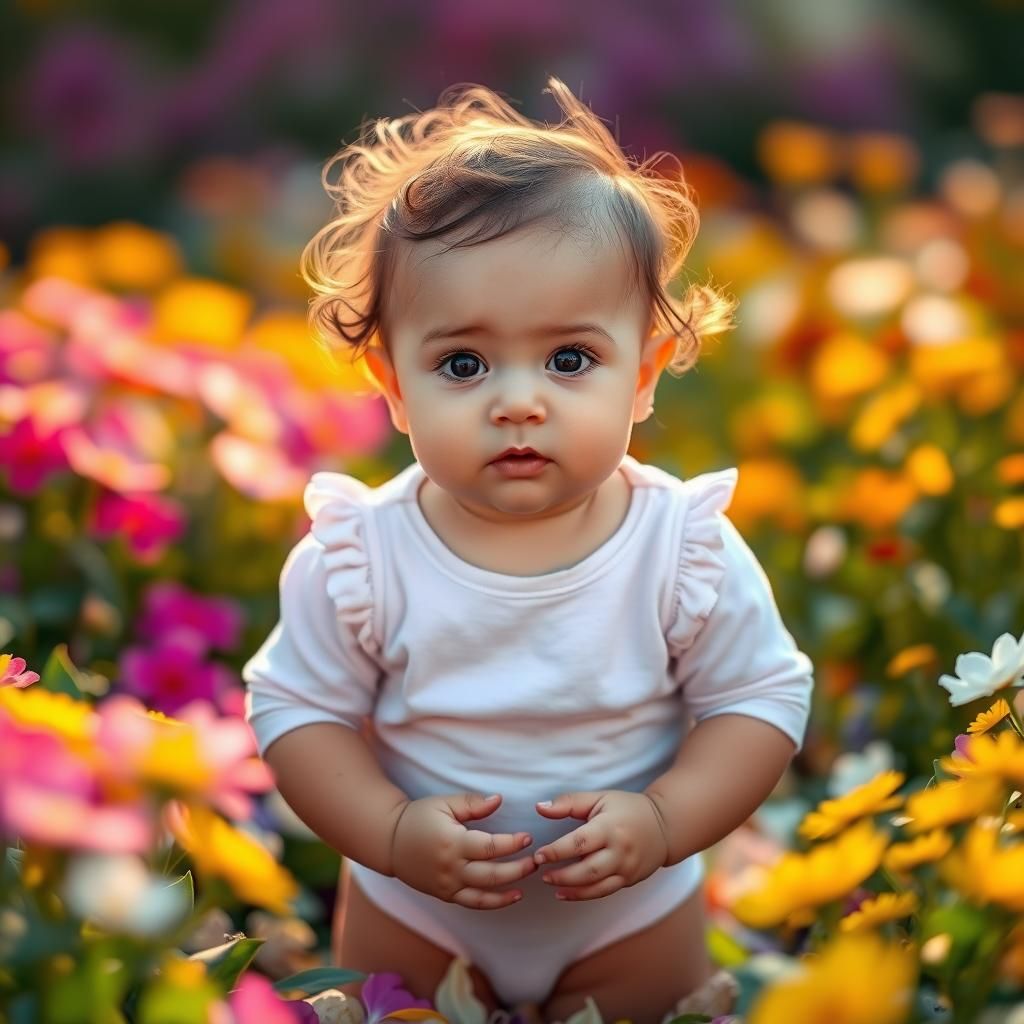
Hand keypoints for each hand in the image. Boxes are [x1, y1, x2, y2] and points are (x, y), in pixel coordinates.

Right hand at [390, 792, 537, 910]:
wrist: (390, 841)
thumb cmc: (419, 817)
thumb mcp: (444, 803)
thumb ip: (472, 804)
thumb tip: (499, 800)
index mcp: (452, 842)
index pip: (489, 847)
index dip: (512, 844)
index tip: (528, 837)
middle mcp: (451, 868)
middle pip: (492, 874)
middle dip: (518, 868)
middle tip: (536, 860)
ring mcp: (448, 885)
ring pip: (485, 894)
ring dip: (510, 888)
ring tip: (529, 878)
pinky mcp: (445, 895)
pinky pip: (474, 903)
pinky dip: (494, 903)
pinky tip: (512, 896)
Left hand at [532, 790, 669, 900]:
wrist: (664, 825)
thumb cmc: (627, 808)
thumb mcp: (599, 798)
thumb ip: (569, 802)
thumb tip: (540, 807)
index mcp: (610, 827)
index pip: (580, 842)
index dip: (556, 851)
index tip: (538, 855)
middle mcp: (620, 851)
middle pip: (587, 869)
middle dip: (562, 875)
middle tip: (541, 872)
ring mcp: (626, 868)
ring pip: (595, 886)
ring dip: (570, 888)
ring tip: (551, 883)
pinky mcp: (629, 880)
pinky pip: (604, 892)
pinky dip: (583, 895)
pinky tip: (565, 893)